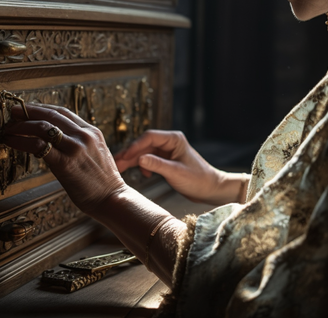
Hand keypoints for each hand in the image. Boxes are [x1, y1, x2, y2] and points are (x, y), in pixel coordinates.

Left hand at [3, 104, 126, 213]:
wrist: (112, 199)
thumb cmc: (103, 182)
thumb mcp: (96, 154)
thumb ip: (80, 143)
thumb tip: (57, 140)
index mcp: (91, 132)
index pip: (62, 112)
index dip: (42, 107)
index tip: (28, 108)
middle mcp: (83, 136)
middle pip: (50, 115)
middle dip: (28, 112)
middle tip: (13, 113)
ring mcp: (75, 148)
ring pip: (42, 127)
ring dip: (21, 126)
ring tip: (8, 129)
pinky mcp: (65, 164)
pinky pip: (38, 146)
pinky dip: (21, 142)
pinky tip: (11, 143)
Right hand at [114, 130, 241, 204]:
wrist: (211, 190)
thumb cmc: (199, 180)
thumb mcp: (176, 173)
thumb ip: (157, 165)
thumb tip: (139, 159)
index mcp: (174, 139)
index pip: (149, 137)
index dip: (135, 146)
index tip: (124, 157)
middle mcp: (169, 142)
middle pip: (143, 145)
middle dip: (130, 154)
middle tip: (116, 163)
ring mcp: (166, 151)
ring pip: (144, 153)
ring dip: (133, 161)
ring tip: (120, 169)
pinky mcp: (165, 161)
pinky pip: (149, 160)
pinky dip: (142, 166)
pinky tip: (143, 175)